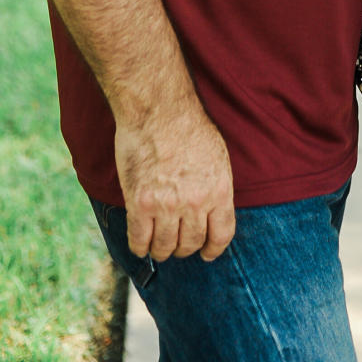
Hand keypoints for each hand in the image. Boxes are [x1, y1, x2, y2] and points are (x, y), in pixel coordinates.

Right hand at [114, 102, 235, 262]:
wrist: (158, 108)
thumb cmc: (188, 125)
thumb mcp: (216, 156)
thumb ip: (215, 186)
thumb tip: (213, 211)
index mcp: (219, 190)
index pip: (221, 235)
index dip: (213, 249)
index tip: (206, 253)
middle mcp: (196, 202)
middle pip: (191, 243)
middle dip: (184, 248)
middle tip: (176, 243)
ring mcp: (167, 204)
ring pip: (165, 247)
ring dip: (161, 250)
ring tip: (158, 244)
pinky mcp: (140, 203)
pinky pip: (139, 240)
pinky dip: (140, 247)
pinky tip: (140, 243)